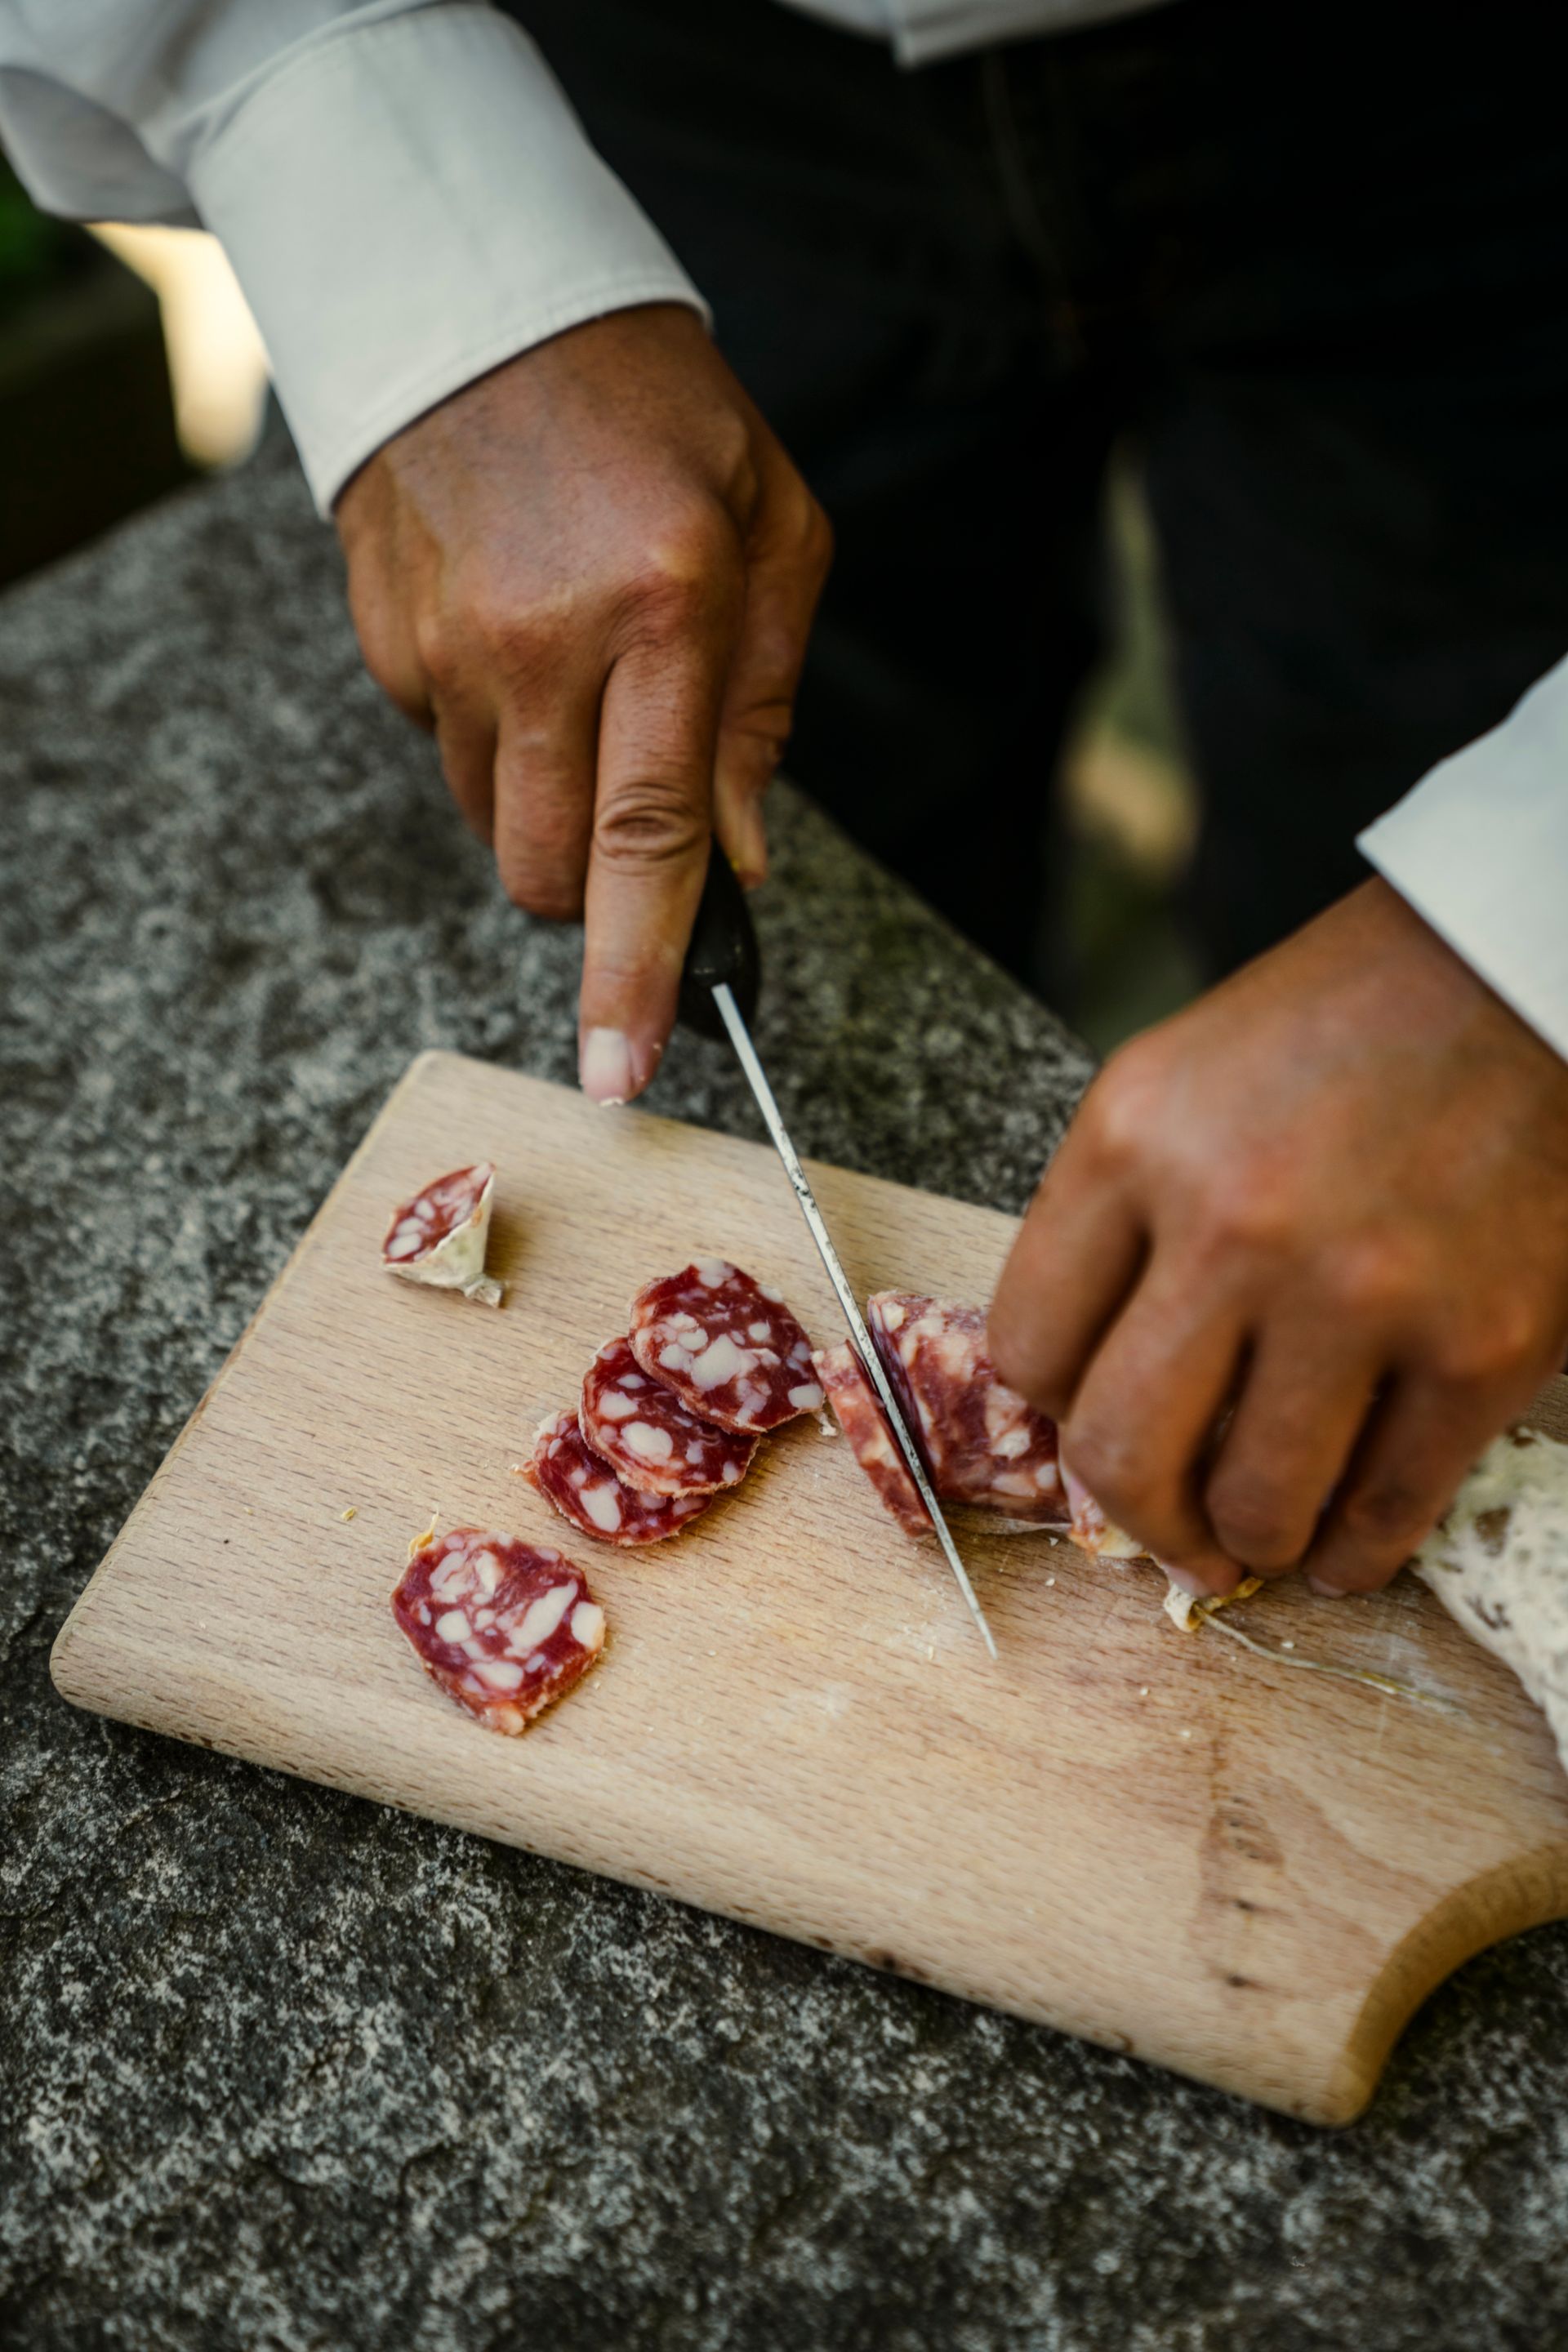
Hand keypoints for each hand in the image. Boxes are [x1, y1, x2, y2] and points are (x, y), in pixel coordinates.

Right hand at [335, 304, 830, 1102]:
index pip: (649, 836)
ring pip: (498, 829)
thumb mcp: (774, 528)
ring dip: (549, 810)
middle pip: (553, 871)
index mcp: (663, 608)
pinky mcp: (387, 644)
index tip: (623, 1070)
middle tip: (637, 826)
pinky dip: (496, 740)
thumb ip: (763, 705)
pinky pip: (448, 756)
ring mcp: (446, 648)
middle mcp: (541, 641)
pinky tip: (518, 644)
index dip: (638, 968)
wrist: (481, 300)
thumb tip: (738, 858)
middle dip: (598, 900)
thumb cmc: (660, 415)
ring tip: (582, 688)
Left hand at [989, 879, 1567, 1596]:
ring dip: (1253, 1540)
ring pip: (1255, 1505)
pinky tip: (1347, 1542)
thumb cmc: (1344, 1030)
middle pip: (1122, 1452)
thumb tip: (1091, 1391)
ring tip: (1268, 1529)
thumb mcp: (1179, 1083)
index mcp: (1132, 1141)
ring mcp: (1358, 1293)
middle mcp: (1231, 1221)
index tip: (1094, 1426)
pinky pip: (1385, 1508)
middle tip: (1176, 1530)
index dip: (1057, 1411)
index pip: (1029, 1347)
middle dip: (1145, 1517)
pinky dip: (1356, 1552)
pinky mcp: (1480, 1349)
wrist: (1522, 979)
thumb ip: (1122, 1223)